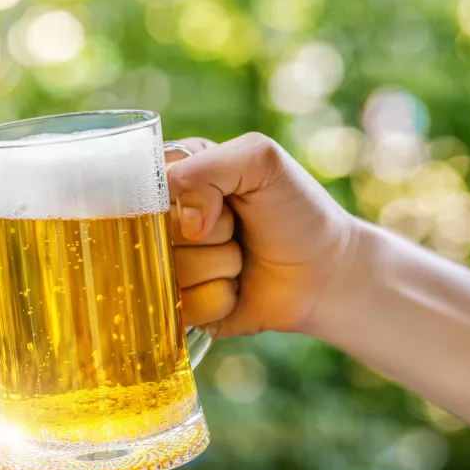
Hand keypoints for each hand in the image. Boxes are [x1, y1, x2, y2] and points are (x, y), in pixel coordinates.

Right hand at [166, 133, 357, 337]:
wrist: (327, 271)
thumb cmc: (297, 210)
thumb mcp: (261, 161)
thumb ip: (210, 166)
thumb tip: (186, 222)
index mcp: (177, 177)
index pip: (142, 187)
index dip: (179, 201)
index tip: (218, 206)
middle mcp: (166, 221)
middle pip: (152, 234)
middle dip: (209, 235)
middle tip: (237, 230)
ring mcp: (171, 266)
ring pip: (167, 273)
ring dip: (219, 267)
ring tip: (242, 259)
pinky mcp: (181, 306)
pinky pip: (181, 308)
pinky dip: (218, 299)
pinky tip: (237, 289)